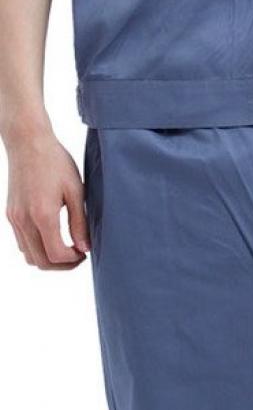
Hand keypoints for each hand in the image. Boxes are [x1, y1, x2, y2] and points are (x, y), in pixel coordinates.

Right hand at [5, 132, 88, 269]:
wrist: (28, 143)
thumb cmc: (56, 162)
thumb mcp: (76, 190)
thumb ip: (80, 221)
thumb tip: (84, 248)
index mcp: (42, 215)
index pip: (55, 255)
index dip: (72, 260)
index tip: (85, 253)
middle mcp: (24, 221)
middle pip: (40, 261)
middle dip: (61, 265)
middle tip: (79, 256)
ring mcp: (14, 219)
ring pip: (28, 255)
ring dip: (47, 258)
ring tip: (67, 248)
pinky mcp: (10, 215)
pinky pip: (21, 242)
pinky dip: (36, 247)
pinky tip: (52, 237)